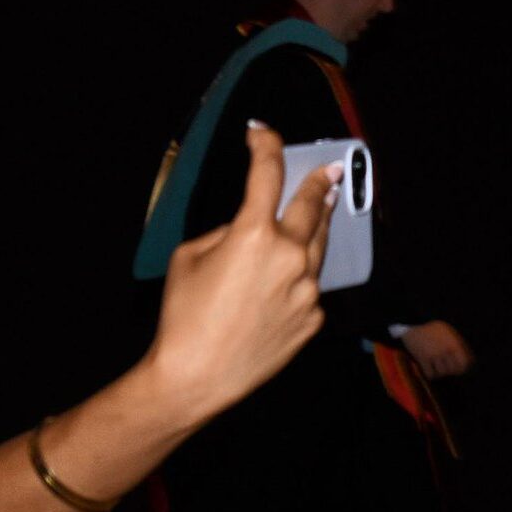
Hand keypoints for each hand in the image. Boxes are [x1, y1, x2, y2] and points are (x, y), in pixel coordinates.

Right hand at [143, 124, 330, 423]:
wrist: (197, 377)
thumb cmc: (183, 318)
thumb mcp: (188, 259)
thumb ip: (224, 234)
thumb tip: (246, 230)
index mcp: (253, 234)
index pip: (266, 173)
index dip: (265, 145)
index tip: (262, 133)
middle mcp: (289, 256)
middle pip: (312, 206)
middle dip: (318, 183)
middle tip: (328, 170)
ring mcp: (306, 289)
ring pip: (318, 246)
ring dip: (318, 225)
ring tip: (322, 209)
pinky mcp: (312, 318)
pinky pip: (310, 287)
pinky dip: (299, 278)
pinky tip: (282, 285)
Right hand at [400, 319, 472, 378]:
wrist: (412, 327)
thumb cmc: (431, 330)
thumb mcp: (448, 332)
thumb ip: (458, 344)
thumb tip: (468, 360)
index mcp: (454, 344)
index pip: (464, 363)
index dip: (462, 368)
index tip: (457, 369)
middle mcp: (445, 350)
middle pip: (453, 370)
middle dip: (450, 371)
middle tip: (446, 369)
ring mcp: (434, 355)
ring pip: (442, 373)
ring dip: (439, 373)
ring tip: (436, 369)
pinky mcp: (422, 359)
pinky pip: (430, 374)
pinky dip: (430, 375)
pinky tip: (429, 371)